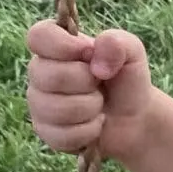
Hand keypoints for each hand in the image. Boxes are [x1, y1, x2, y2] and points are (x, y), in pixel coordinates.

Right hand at [25, 20, 153, 164]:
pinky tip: (94, 124)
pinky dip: (88, 131)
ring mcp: (39, 103)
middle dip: (87, 82)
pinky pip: (62, 134)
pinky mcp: (45, 131)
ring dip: (89, 108)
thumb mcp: (131, 53)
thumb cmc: (126, 79)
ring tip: (99, 104)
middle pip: (50, 76)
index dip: (63, 46)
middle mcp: (40, 73)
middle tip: (99, 83)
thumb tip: (94, 58)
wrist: (134, 118)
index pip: (38, 36)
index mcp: (55, 46)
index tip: (88, 53)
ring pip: (57, 109)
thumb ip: (117, 43)